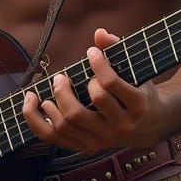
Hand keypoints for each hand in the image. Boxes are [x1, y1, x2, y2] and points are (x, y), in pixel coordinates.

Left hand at [22, 28, 161, 154]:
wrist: (148, 124)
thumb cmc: (137, 89)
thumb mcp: (134, 69)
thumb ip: (117, 48)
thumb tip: (99, 32)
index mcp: (136, 105)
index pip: (109, 85)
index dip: (97, 64)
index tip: (90, 52)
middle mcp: (120, 127)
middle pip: (81, 111)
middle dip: (65, 90)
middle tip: (61, 76)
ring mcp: (102, 141)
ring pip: (67, 124)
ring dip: (53, 102)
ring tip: (53, 85)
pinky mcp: (86, 147)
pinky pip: (53, 137)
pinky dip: (35, 119)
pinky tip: (32, 101)